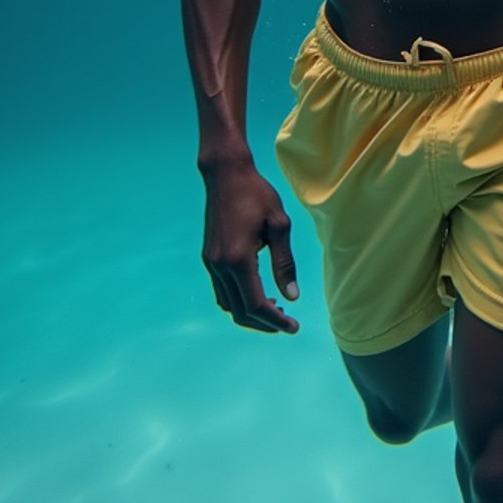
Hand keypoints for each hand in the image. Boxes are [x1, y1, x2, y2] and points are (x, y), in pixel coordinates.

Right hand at [201, 160, 299, 331]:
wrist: (226, 174)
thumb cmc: (257, 194)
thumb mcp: (279, 225)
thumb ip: (285, 263)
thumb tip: (292, 296)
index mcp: (239, 259)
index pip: (256, 304)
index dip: (276, 321)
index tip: (294, 328)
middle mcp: (220, 265)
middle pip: (240, 311)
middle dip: (264, 323)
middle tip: (288, 323)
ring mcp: (211, 263)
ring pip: (228, 304)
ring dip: (250, 313)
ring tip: (275, 308)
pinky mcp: (209, 257)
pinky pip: (222, 291)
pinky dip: (238, 300)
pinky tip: (257, 292)